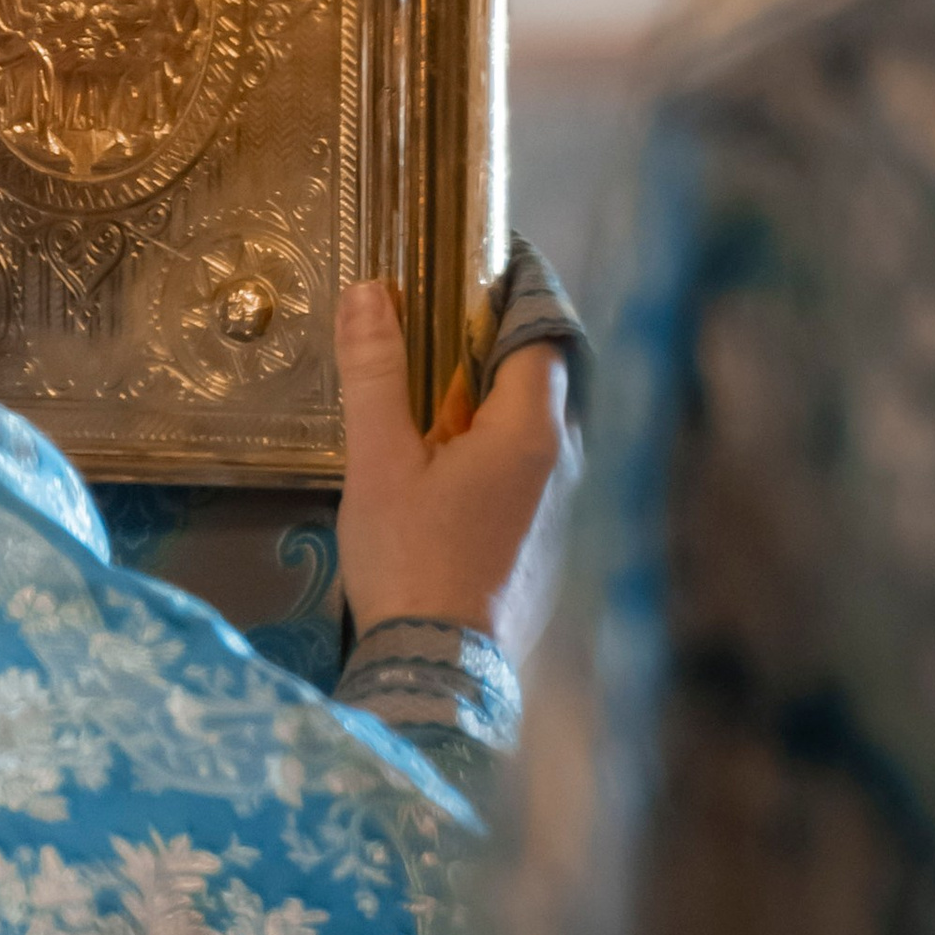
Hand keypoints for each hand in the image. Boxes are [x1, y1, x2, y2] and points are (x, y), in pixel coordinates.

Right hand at [336, 277, 578, 659]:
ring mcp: (560, 506)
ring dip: (489, 399)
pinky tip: (444, 462)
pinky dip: (493, 446)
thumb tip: (370, 292)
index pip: (541, 330)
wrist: (438, 667)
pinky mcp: (545, 542)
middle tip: (436, 323)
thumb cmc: (410, 557)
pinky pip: (527, 469)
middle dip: (493, 343)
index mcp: (532, 430)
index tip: (475, 266)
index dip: (512, 293)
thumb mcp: (379, 460)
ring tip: (429, 391)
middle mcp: (563, 461)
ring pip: (532, 426)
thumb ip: (376, 373)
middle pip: (540, 376)